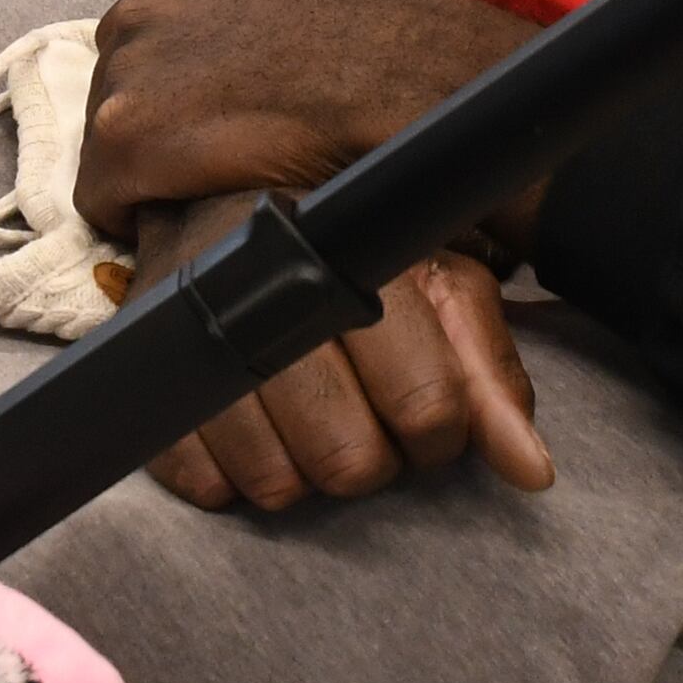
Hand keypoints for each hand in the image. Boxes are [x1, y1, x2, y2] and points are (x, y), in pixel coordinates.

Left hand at [76, 0, 533, 232]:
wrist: (403, 77)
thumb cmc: (397, 26)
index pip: (146, 39)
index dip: (177, 87)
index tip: (218, 116)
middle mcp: (143, 9)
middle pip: (117, 90)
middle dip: (157, 130)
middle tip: (215, 162)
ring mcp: (127, 70)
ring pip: (108, 147)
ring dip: (147, 176)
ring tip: (204, 196)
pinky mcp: (125, 135)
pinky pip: (101, 197)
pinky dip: (133, 218)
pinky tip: (182, 222)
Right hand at [134, 201, 551, 510]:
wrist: (224, 201)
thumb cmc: (351, 253)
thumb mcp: (437, 284)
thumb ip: (488, 372)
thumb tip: (532, 472)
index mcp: (355, 259)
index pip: (426, 403)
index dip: (444, 430)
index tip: (434, 410)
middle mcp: (269, 295)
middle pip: (349, 458)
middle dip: (374, 458)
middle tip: (368, 417)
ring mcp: (198, 336)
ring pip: (276, 481)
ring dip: (305, 473)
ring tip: (310, 423)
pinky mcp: (150, 374)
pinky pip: (202, 482)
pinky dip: (234, 476)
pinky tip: (253, 428)